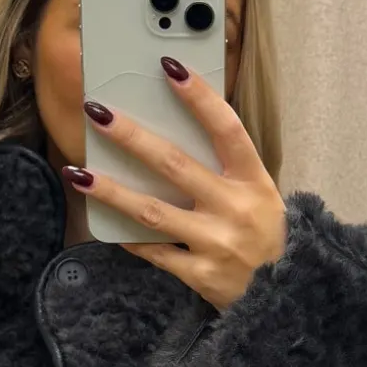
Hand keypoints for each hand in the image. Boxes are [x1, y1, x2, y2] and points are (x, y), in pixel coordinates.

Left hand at [64, 57, 285, 309]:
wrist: (286, 299)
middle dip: (132, 136)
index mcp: (254, 181)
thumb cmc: (267, 238)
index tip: (169, 68)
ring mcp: (216, 243)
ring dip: (112, 191)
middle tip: (97, 113)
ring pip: (153, 211)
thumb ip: (225, 169)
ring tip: (79, 173)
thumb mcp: (260, 196)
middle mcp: (235, 208)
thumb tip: (174, 132)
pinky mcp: (201, 275)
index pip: (226, 129)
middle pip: (175, 165)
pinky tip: (103, 222)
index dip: (199, 97)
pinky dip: (128, 237)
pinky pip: (154, 252)